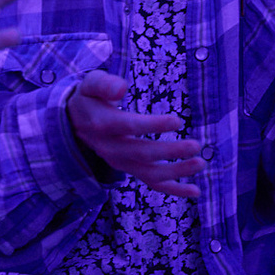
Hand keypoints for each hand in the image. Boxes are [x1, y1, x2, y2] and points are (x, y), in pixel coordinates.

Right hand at [66, 70, 204, 198]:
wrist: (74, 123)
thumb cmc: (89, 98)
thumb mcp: (91, 84)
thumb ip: (105, 84)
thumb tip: (122, 88)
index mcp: (102, 124)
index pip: (129, 126)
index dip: (153, 125)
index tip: (178, 121)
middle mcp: (110, 148)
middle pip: (142, 153)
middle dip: (170, 152)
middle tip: (196, 146)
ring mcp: (120, 162)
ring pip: (148, 173)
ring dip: (176, 172)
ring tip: (200, 163)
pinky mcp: (129, 169)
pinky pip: (151, 182)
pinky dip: (173, 189)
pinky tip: (195, 190)